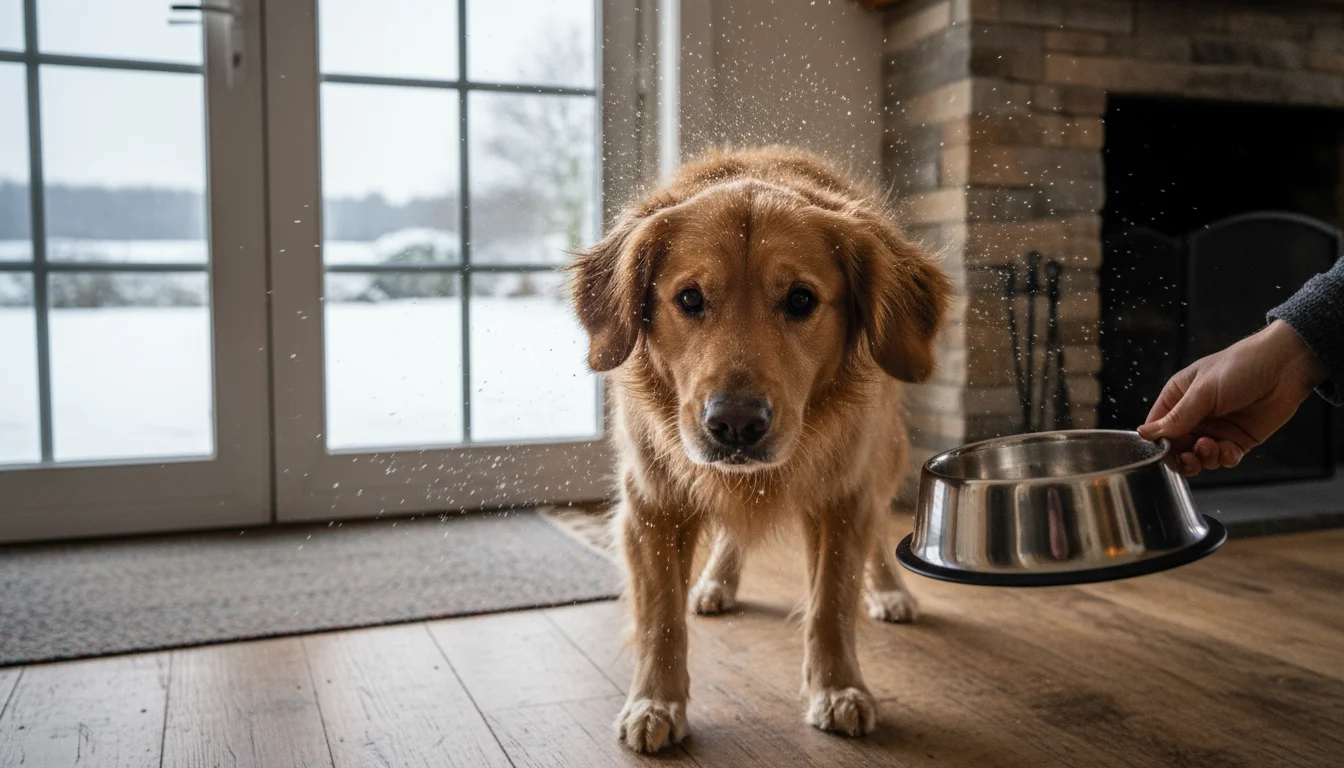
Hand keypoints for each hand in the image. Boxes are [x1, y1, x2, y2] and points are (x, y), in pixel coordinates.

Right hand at [1137, 321, 1326, 476]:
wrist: (1286, 366)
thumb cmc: (1241, 366)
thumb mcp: (1203, 392)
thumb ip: (1177, 418)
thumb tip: (1145, 434)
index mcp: (1178, 397)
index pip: (1158, 428)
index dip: (1159, 443)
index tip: (1167, 450)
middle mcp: (1194, 415)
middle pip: (1176, 448)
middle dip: (1182, 456)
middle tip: (1191, 457)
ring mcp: (1216, 429)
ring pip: (1199, 457)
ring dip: (1204, 458)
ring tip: (1213, 446)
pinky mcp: (1237, 439)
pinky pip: (1223, 458)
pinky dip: (1224, 458)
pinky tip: (1229, 448)